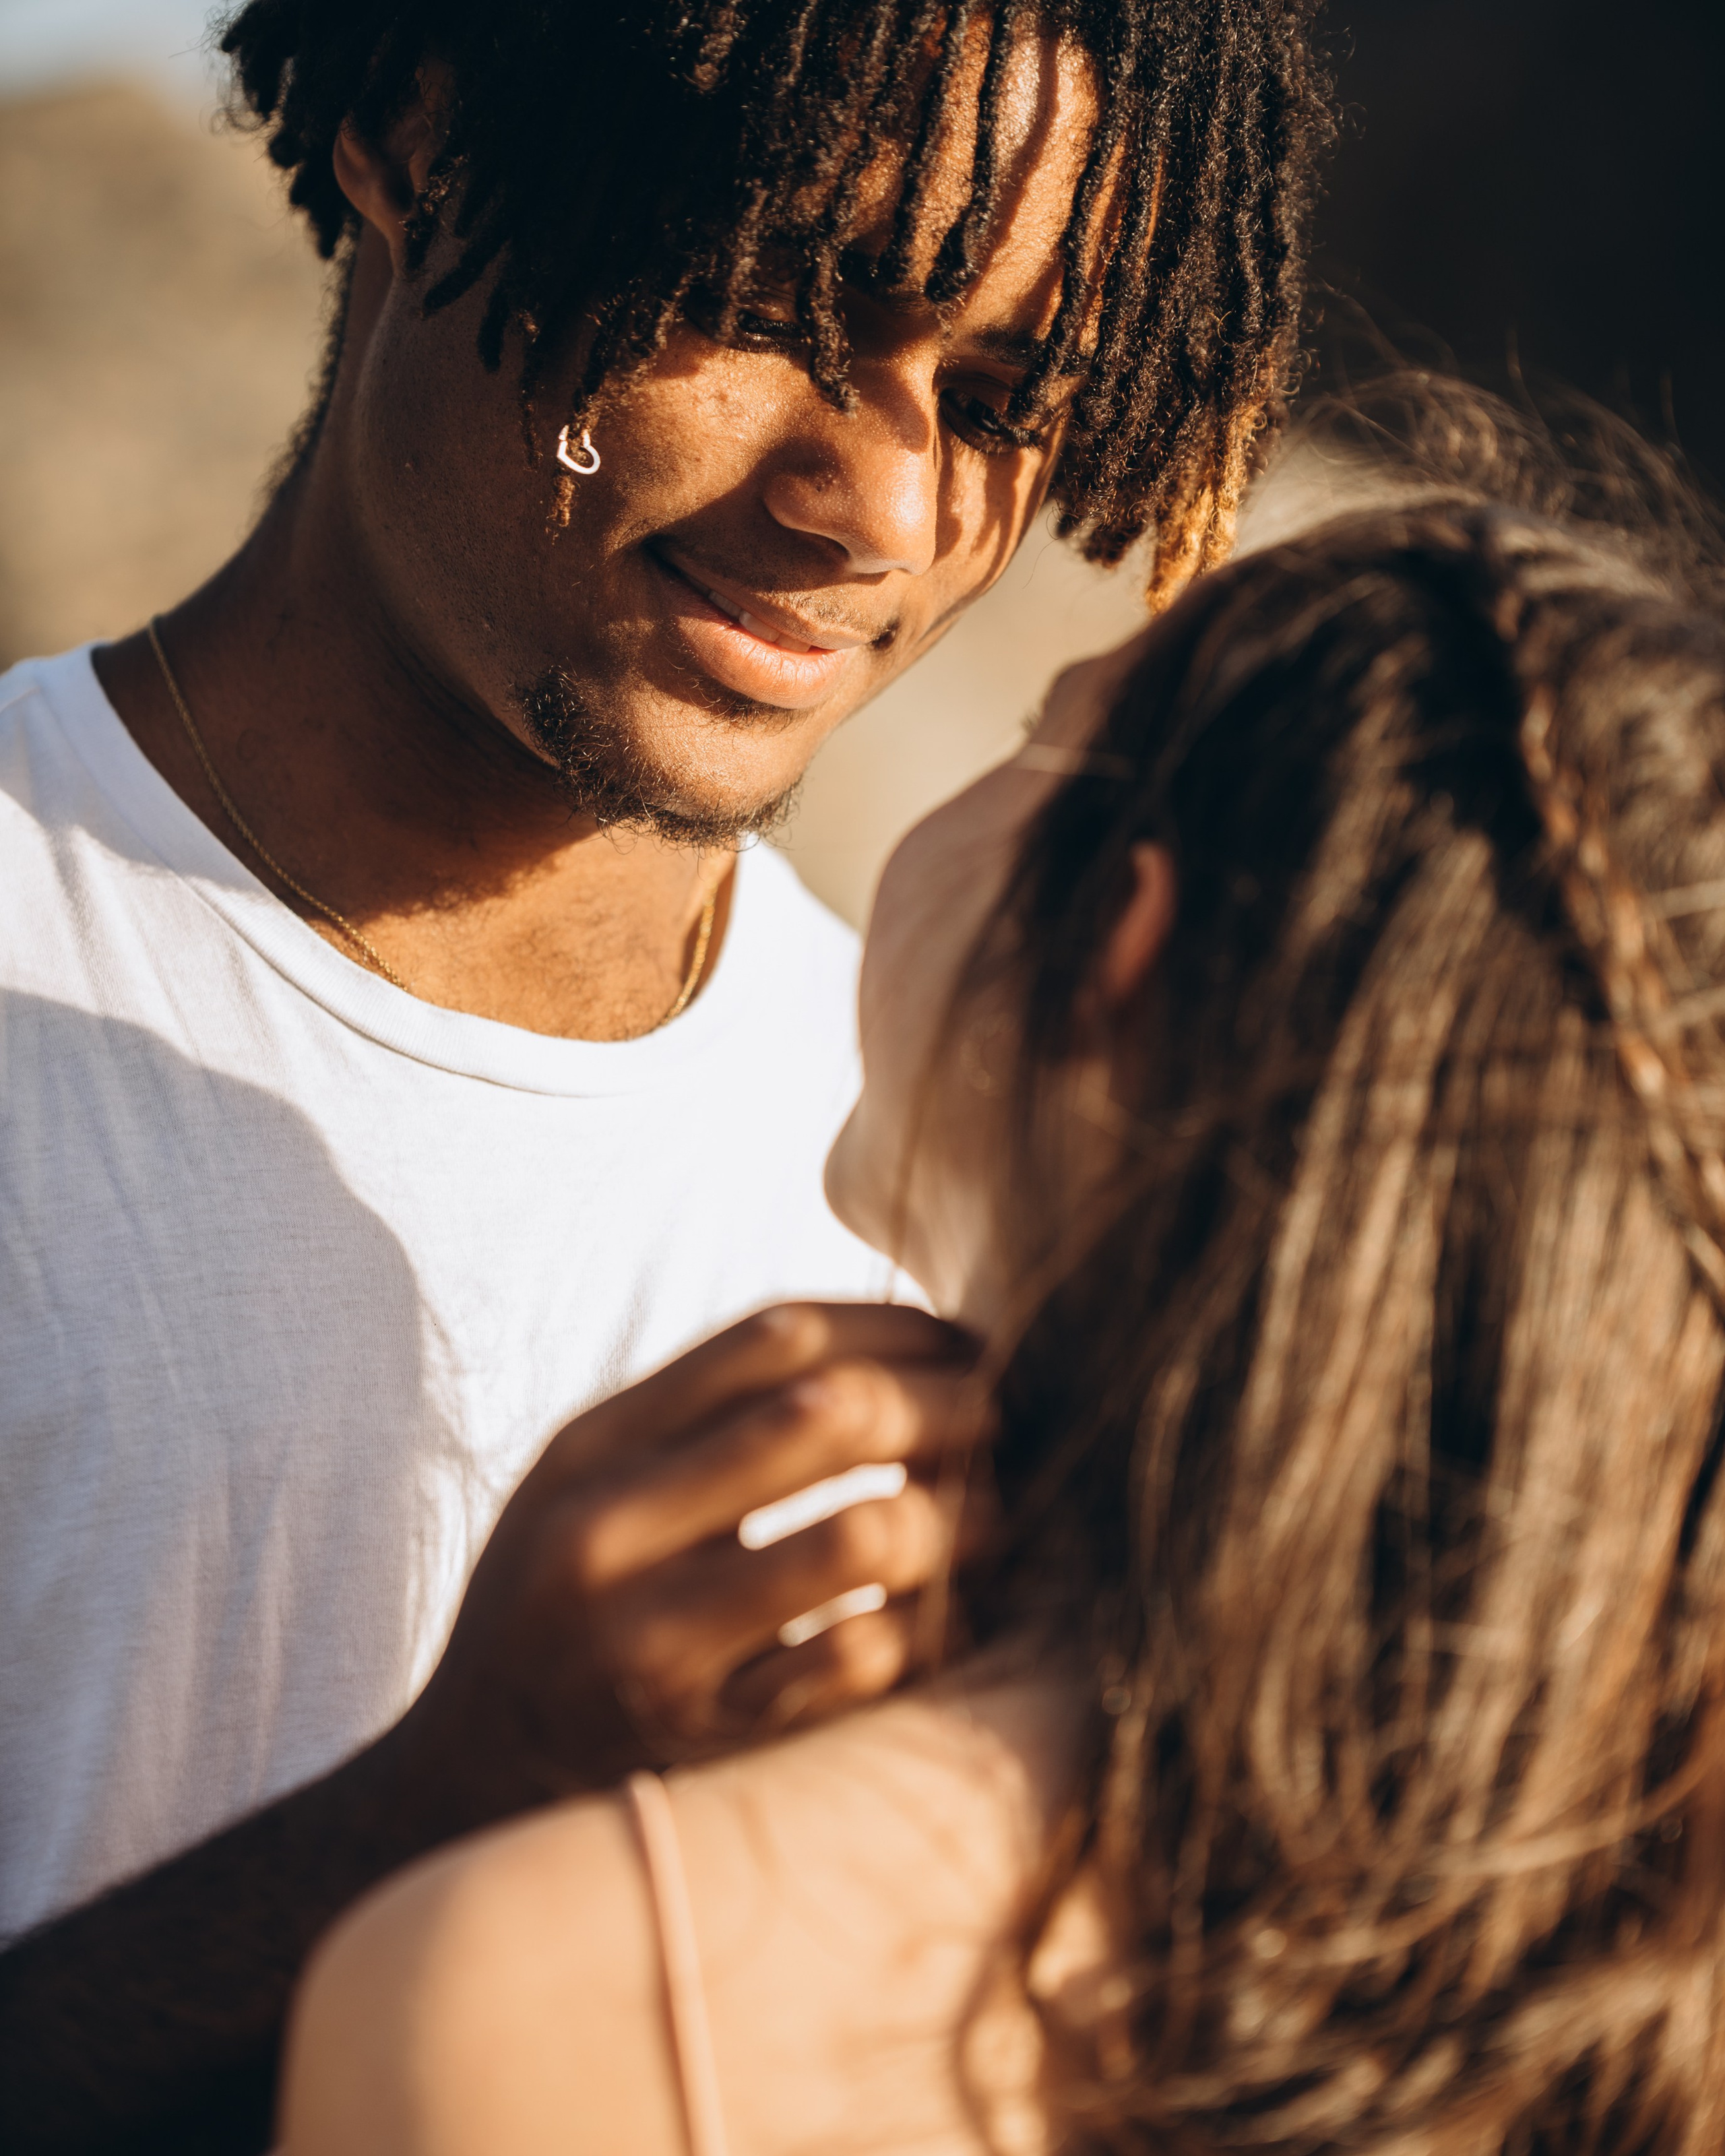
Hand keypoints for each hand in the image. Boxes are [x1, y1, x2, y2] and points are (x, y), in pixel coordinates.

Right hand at [383, 1303, 993, 1829]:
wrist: (460, 1798)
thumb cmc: (556, 1620)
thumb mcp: (583, 1495)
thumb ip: (696, 1419)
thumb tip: (871, 1346)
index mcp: (586, 1453)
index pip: (773, 1337)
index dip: (896, 1327)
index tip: (964, 1339)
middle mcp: (607, 1536)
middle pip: (827, 1413)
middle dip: (948, 1402)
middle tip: (1003, 1418)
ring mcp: (654, 1645)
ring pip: (865, 1532)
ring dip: (961, 1516)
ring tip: (994, 1518)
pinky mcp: (706, 1745)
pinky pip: (864, 1660)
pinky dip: (929, 1630)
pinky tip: (951, 1621)